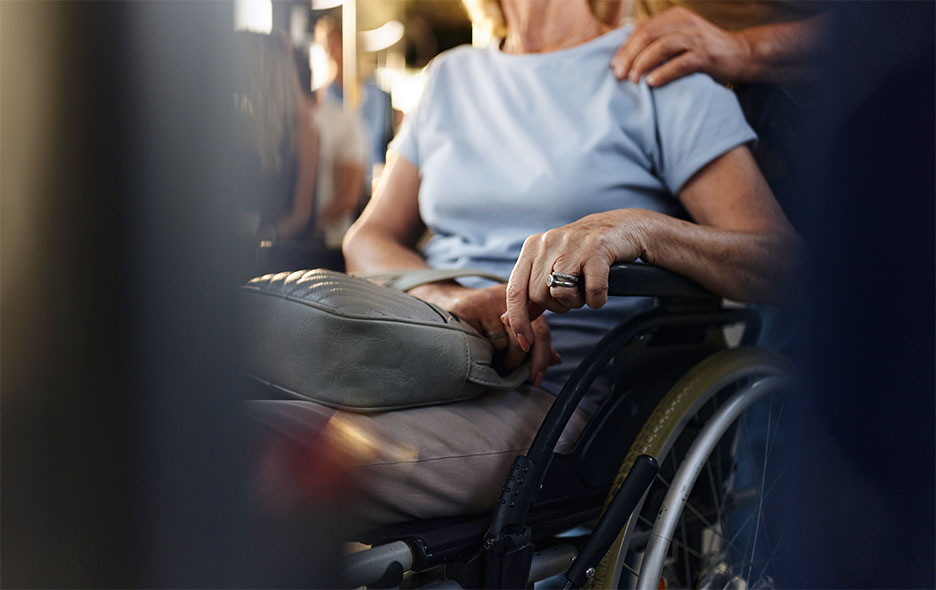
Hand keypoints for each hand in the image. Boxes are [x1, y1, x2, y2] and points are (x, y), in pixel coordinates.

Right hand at [409, 282, 559, 385]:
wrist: (444, 302)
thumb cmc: (480, 320)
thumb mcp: (509, 331)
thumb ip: (532, 342)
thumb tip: (556, 360)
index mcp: (525, 301)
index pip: (542, 330)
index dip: (543, 356)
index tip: (538, 378)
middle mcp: (513, 296)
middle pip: (530, 335)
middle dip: (523, 362)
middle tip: (512, 374)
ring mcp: (492, 299)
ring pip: (508, 342)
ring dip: (502, 359)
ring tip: (490, 358)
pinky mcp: (472, 305)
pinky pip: (487, 340)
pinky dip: (484, 351)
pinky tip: (476, 346)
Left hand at [505, 210, 647, 349]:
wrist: (621, 227)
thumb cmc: (583, 252)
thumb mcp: (552, 267)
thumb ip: (530, 293)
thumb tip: (508, 319)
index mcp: (532, 247)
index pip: (515, 290)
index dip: (518, 320)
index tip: (524, 342)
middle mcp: (548, 243)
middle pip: (539, 296)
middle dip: (557, 306)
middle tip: (572, 295)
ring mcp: (572, 245)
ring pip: (562, 295)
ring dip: (577, 302)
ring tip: (585, 289)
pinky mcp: (597, 250)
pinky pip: (592, 292)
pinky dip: (597, 300)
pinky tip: (600, 290)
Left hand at [611, 7, 751, 86]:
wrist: (742, 55)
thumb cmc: (704, 52)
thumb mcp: (680, 40)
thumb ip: (659, 42)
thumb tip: (626, 56)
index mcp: (675, 16)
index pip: (643, 29)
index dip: (625, 47)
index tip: (614, 65)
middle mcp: (685, 22)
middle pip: (649, 35)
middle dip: (630, 55)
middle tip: (619, 75)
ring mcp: (697, 38)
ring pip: (662, 46)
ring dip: (643, 63)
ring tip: (632, 79)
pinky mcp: (707, 55)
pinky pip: (680, 63)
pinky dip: (663, 73)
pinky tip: (652, 83)